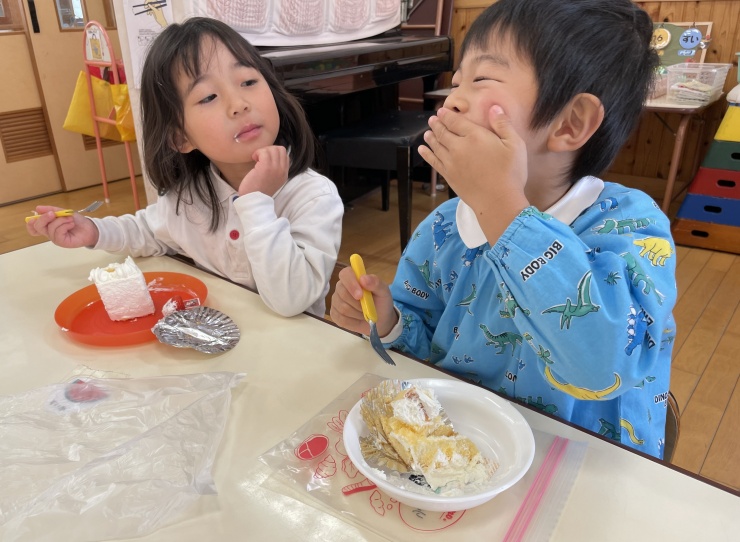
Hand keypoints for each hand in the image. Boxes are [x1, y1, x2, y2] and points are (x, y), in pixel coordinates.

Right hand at [25, 205, 99, 247]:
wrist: (90, 227)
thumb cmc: (76, 220)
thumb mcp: (63, 212)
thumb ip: (51, 210)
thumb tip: (37, 208)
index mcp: (48, 226)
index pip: (34, 228)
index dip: (30, 224)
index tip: (32, 218)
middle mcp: (50, 233)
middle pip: (38, 227)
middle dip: (44, 218)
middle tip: (53, 213)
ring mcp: (56, 238)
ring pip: (50, 228)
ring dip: (61, 220)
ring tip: (70, 219)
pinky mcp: (62, 242)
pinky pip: (58, 233)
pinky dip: (64, 225)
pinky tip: (71, 224)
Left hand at [238, 145, 289, 196]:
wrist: (254, 200)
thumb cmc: (258, 191)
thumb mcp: (272, 181)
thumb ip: (275, 170)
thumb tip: (270, 157)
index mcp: (284, 174)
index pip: (285, 155)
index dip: (275, 154)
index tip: (265, 159)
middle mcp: (282, 171)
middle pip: (281, 149)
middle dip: (269, 149)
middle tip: (261, 158)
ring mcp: (275, 168)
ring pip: (273, 149)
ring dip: (262, 151)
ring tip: (256, 159)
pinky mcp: (266, 167)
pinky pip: (264, 152)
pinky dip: (258, 153)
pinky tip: (254, 159)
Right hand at [330, 266, 397, 337]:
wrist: (380, 320)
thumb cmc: (381, 302)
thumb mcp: (384, 292)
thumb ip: (376, 283)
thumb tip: (363, 278)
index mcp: (353, 277)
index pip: (345, 274)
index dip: (351, 284)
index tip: (360, 295)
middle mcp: (341, 287)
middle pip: (342, 293)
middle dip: (357, 303)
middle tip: (368, 308)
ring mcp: (336, 301)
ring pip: (342, 308)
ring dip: (357, 313)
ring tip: (365, 313)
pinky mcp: (334, 315)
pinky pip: (341, 319)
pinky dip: (353, 322)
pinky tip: (358, 319)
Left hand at [418, 106, 528, 239]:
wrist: (498, 201)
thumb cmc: (511, 172)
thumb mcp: (515, 145)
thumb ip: (503, 124)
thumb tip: (494, 107)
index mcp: (475, 136)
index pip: (456, 122)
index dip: (447, 115)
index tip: (441, 111)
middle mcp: (459, 147)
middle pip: (443, 133)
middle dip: (436, 125)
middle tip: (432, 120)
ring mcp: (451, 163)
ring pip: (437, 146)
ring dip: (431, 138)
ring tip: (427, 133)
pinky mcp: (449, 176)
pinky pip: (434, 162)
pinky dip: (427, 154)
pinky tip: (422, 150)